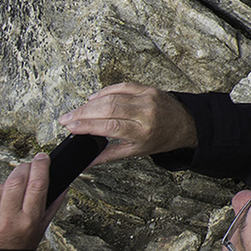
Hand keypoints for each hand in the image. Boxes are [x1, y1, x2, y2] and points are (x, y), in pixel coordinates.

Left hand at [0, 153, 58, 250]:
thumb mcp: (38, 235)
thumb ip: (50, 209)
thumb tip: (61, 188)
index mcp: (28, 223)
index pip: (38, 184)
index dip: (41, 166)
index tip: (42, 158)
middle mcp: (7, 220)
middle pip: (17, 180)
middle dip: (24, 168)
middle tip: (27, 166)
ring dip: (6, 184)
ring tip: (9, 193)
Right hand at [59, 82, 196, 162]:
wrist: (185, 124)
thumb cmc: (160, 139)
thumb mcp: (136, 152)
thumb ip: (109, 155)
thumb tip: (86, 163)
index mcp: (143, 132)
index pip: (109, 127)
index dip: (87, 126)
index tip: (70, 127)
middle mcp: (145, 113)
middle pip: (108, 109)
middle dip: (82, 114)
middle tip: (65, 118)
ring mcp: (147, 98)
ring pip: (112, 97)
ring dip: (90, 103)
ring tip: (75, 111)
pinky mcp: (148, 89)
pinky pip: (122, 87)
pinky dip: (105, 92)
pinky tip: (93, 98)